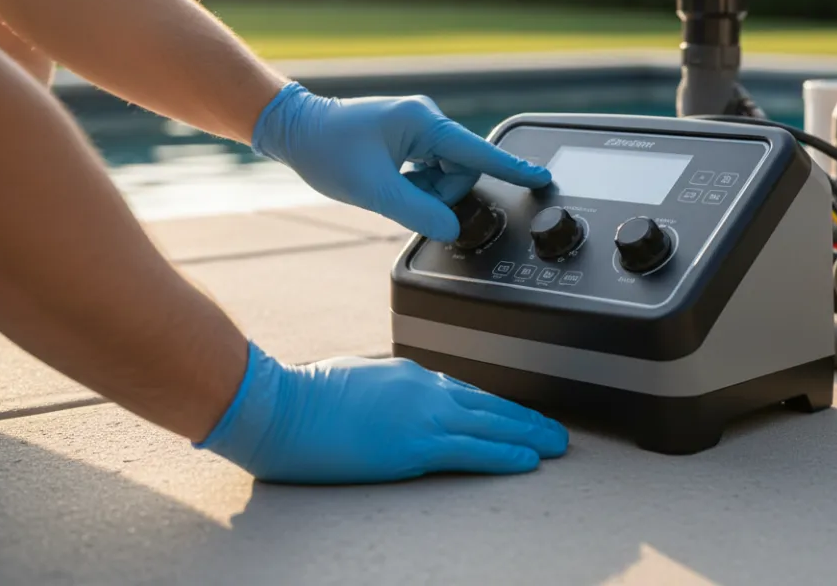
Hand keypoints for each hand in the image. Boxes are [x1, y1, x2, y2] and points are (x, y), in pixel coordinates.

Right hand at [197, 342, 568, 484]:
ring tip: (555, 446)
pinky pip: (472, 450)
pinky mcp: (414, 446)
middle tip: (556, 432)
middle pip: (490, 405)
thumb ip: (387, 390)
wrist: (279, 405)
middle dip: (527, 419)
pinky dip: (505, 454)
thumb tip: (395, 404)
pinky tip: (527, 460)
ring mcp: (422, 416)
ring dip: (529, 436)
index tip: (518, 417)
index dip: (498, 408)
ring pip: (491, 425)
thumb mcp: (357, 380)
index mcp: (410, 375)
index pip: (467, 393)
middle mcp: (424, 390)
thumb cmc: (304, 395)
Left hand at [251, 83, 549, 240]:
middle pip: (460, 171)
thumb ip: (417, 212)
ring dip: (423, 190)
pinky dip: (415, 184)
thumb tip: (451, 228)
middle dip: (438, 194)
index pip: (478, 153)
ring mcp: (419, 127)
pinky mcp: (411, 137)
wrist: (295, 130)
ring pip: (445, 174)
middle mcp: (427, 120)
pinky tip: (389, 182)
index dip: (512, 170)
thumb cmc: (326, 150)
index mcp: (423, 122)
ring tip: (387, 187)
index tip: (542, 178)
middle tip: (399, 197)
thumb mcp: (372, 190)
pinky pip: (430, 170)